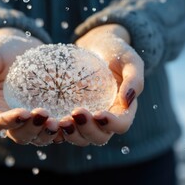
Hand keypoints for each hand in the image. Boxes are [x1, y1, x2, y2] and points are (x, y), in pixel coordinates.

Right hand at [0, 28, 58, 145]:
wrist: (21, 48)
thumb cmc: (1, 52)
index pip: (0, 121)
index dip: (11, 121)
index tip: (24, 113)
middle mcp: (12, 119)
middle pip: (20, 135)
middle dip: (32, 129)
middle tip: (45, 115)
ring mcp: (31, 119)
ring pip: (38, 136)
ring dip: (48, 133)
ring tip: (60, 122)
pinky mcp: (47, 115)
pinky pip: (55, 128)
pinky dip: (63, 129)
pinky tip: (72, 120)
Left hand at [59, 24, 143, 145]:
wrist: (96, 46)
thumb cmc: (116, 52)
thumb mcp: (130, 60)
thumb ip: (134, 79)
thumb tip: (128, 100)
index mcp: (123, 109)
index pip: (121, 124)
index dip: (111, 124)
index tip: (98, 114)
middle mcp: (106, 118)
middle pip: (100, 137)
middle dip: (88, 130)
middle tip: (76, 113)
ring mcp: (88, 119)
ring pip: (81, 138)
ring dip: (71, 134)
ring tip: (60, 121)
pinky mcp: (72, 114)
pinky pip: (65, 129)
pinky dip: (57, 130)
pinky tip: (49, 120)